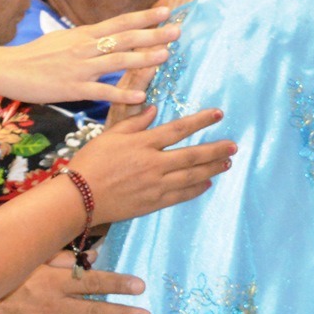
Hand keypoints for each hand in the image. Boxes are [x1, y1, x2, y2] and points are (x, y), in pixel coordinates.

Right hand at [0, 7, 178, 108]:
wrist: (7, 68)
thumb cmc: (32, 56)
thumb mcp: (61, 39)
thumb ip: (83, 39)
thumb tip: (101, 35)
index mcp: (83, 35)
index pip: (119, 22)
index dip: (144, 17)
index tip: (166, 11)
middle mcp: (85, 48)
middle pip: (124, 39)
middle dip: (153, 35)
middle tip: (177, 30)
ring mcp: (80, 68)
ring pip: (117, 61)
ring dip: (143, 59)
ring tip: (166, 56)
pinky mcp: (72, 88)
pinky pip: (102, 92)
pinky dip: (121, 94)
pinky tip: (139, 97)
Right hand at [68, 106, 235, 223]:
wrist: (79, 197)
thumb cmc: (89, 164)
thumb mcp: (109, 136)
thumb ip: (133, 124)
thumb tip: (153, 111)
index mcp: (143, 144)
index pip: (179, 129)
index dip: (201, 121)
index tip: (219, 115)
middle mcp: (154, 163)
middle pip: (192, 155)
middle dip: (216, 149)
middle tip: (234, 146)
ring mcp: (155, 184)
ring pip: (191, 175)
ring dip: (211, 168)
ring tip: (227, 163)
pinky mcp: (153, 202)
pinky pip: (180, 195)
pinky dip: (196, 189)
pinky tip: (207, 184)